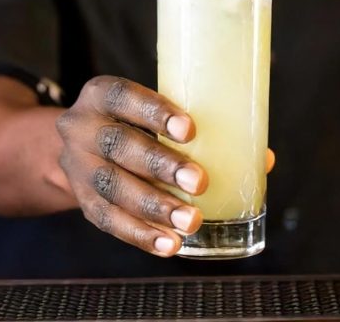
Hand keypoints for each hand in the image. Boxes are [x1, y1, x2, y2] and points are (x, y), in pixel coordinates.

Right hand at [55, 76, 205, 256]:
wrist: (84, 151)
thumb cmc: (135, 127)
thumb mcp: (152, 115)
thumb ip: (200, 130)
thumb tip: (261, 158)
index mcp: (101, 95)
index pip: (122, 96)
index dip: (154, 112)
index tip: (190, 131)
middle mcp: (82, 128)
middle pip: (119, 145)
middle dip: (160, 166)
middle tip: (199, 182)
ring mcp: (78, 167)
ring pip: (113, 188)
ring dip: (155, 207)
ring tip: (191, 221)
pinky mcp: (82, 201)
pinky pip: (108, 221)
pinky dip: (141, 234)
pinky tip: (170, 244)